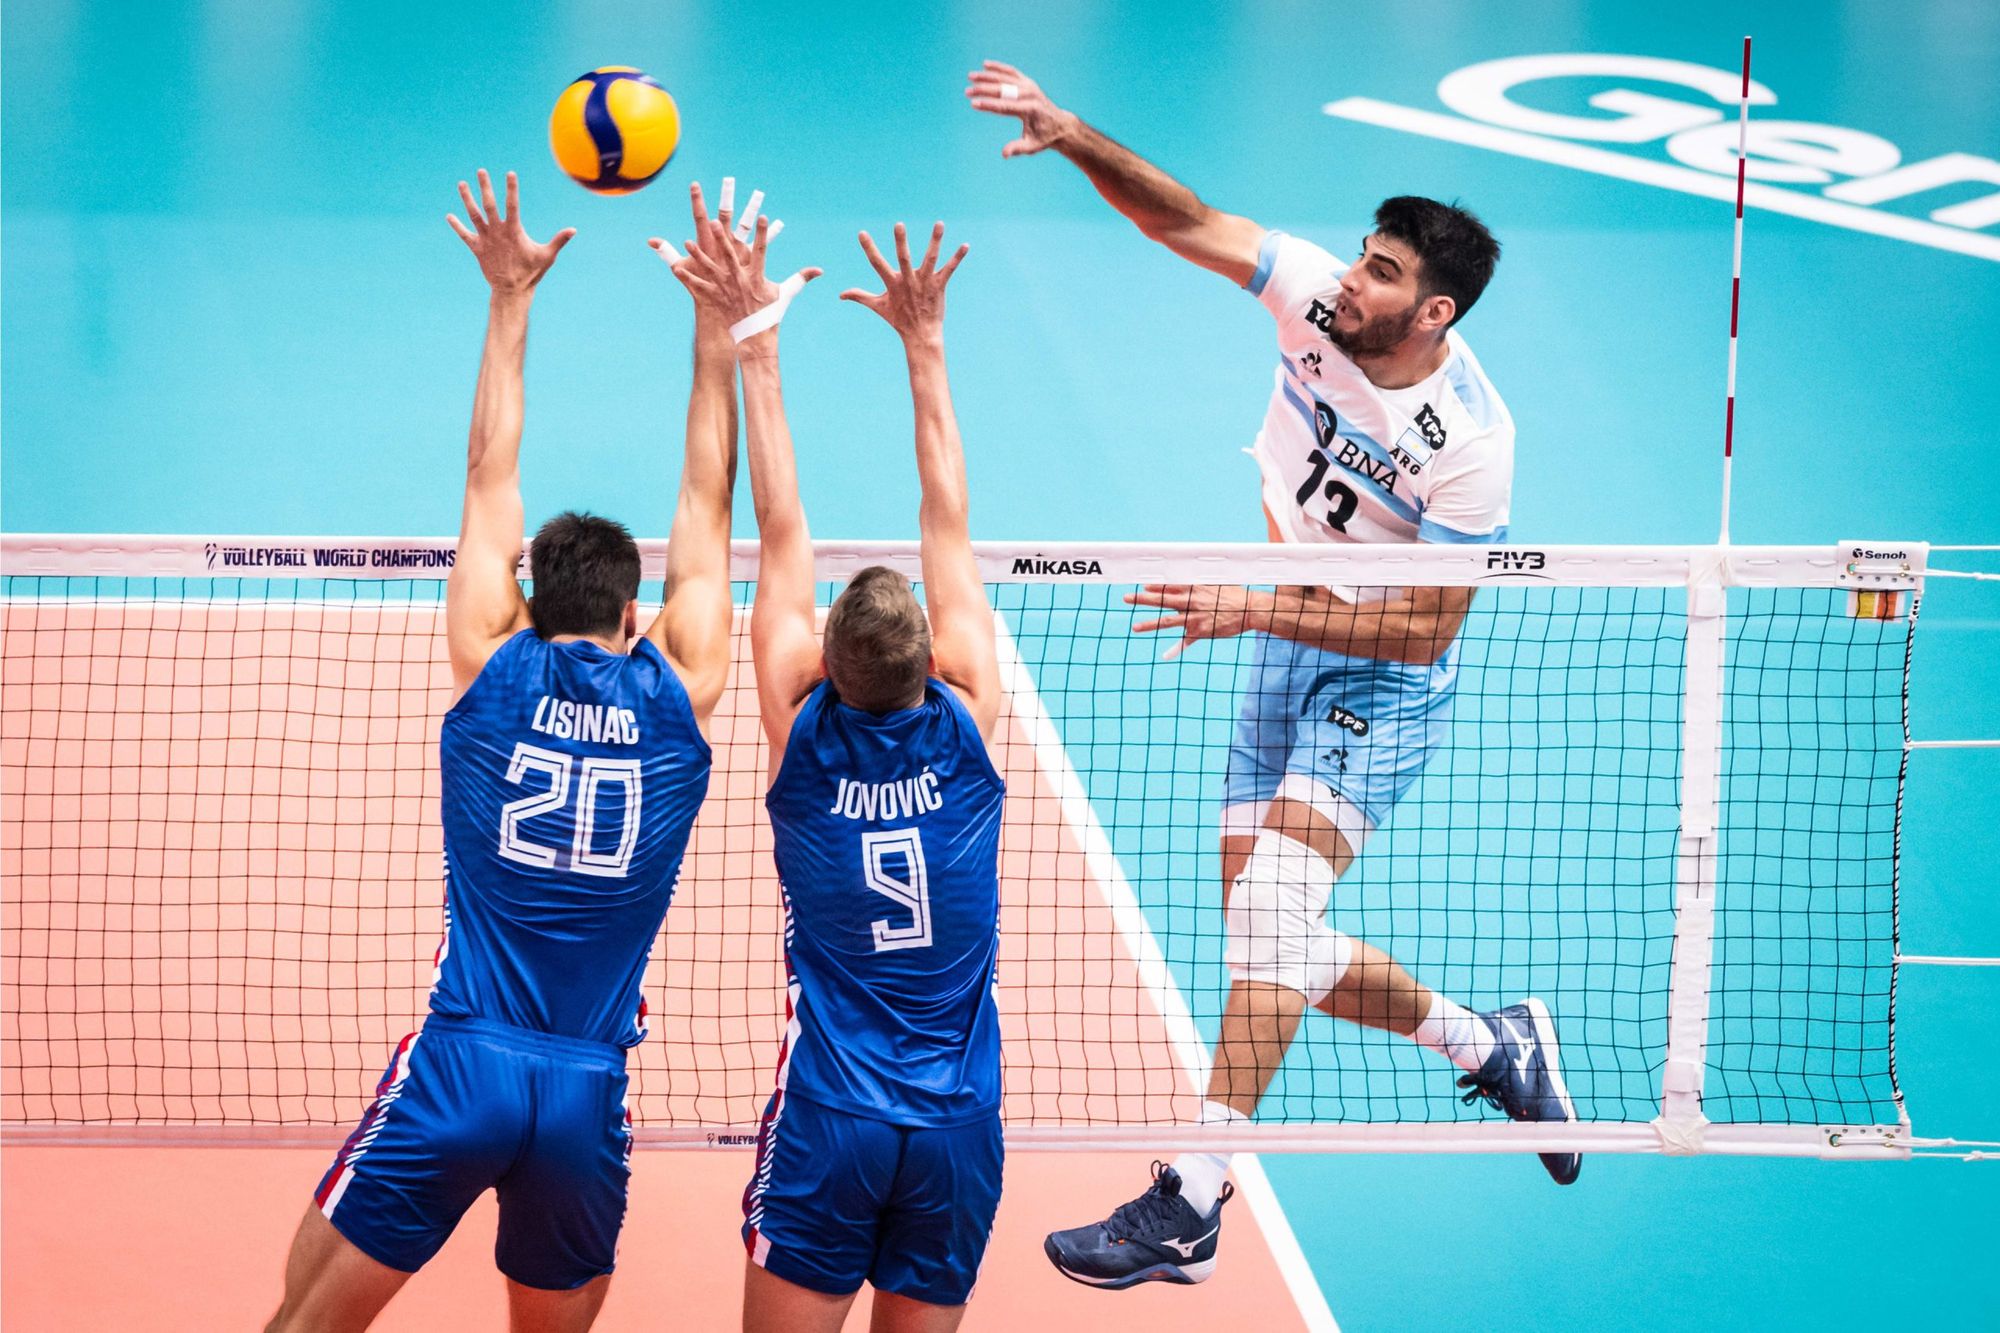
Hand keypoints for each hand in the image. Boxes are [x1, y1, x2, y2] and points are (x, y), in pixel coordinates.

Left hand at [447, 170, 574, 294]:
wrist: (511, 291)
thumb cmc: (531, 273)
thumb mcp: (547, 256)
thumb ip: (559, 241)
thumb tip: (574, 230)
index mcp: (514, 231)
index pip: (512, 205)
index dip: (511, 188)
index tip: (510, 173)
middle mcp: (497, 232)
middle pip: (489, 205)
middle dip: (485, 187)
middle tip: (481, 171)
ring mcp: (485, 240)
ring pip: (474, 215)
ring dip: (467, 199)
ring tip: (461, 184)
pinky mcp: (477, 249)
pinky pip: (464, 235)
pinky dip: (457, 226)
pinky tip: (449, 216)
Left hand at [657, 181, 820, 348]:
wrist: (755, 339)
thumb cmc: (770, 315)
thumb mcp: (786, 294)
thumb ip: (801, 278)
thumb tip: (820, 270)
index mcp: (757, 276)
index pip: (761, 250)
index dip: (763, 233)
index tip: (763, 216)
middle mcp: (740, 280)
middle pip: (730, 255)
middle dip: (722, 238)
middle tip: (715, 221)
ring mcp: (726, 289)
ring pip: (710, 268)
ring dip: (699, 255)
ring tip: (688, 241)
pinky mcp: (715, 298)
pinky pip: (698, 286)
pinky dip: (687, 278)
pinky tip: (676, 268)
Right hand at [841, 222, 967, 344]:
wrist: (920, 335)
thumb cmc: (899, 320)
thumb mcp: (878, 307)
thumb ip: (860, 296)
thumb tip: (841, 294)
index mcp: (893, 283)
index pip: (877, 263)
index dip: (869, 248)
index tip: (862, 233)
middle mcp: (908, 281)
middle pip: (904, 258)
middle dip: (901, 242)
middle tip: (899, 224)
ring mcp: (925, 282)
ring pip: (930, 258)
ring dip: (935, 241)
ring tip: (939, 223)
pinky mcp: (938, 286)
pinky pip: (949, 269)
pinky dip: (957, 257)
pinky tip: (965, 246)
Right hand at [964, 59, 1073, 157]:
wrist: (1059, 124)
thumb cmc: (1043, 138)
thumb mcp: (1032, 147)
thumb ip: (1017, 149)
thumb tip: (1004, 154)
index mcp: (1029, 109)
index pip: (1004, 106)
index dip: (988, 105)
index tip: (973, 104)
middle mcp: (1030, 94)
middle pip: (1002, 90)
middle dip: (983, 90)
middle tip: (967, 92)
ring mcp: (1029, 86)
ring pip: (1005, 77)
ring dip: (987, 76)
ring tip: (970, 77)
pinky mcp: (1028, 82)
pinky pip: (1011, 72)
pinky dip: (999, 68)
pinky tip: (985, 65)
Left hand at [1126, 584, 1261, 659]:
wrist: (1249, 610)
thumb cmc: (1231, 595)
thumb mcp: (1214, 583)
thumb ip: (1197, 583)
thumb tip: (1184, 578)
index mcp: (1195, 589)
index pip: (1170, 586)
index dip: (1154, 585)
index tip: (1140, 584)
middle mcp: (1192, 603)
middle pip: (1163, 600)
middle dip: (1143, 599)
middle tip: (1126, 598)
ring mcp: (1196, 619)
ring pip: (1169, 621)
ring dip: (1150, 624)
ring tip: (1134, 627)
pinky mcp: (1202, 633)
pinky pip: (1186, 642)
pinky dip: (1176, 649)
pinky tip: (1165, 655)